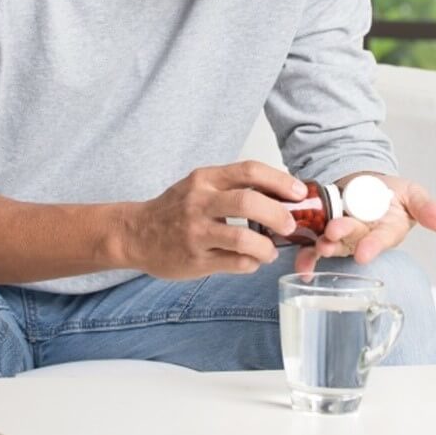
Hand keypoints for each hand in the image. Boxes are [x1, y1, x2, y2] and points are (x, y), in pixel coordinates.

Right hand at [125, 161, 306, 279]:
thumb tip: (281, 194)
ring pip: (243, 239)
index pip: (249, 171)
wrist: (135, 233)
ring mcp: (196, 232)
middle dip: (278, 215)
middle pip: (249, 203)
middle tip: (290, 225)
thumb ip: (232, 187)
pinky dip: (251, 263)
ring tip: (269, 250)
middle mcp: (200, 202)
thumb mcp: (199, 186)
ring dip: (266, 247)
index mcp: (205, 179)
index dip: (280, 181)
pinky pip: (235, 263)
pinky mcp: (195, 259)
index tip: (299, 193)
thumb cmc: (174, 209)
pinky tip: (250, 261)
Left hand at [293, 173, 435, 274]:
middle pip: (352, 241)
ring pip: (333, 245)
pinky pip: (312, 249)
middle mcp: (364, 238)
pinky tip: (301, 266)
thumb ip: (429, 210)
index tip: (364, 253)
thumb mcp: (412, 194)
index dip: (372, 246)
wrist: (364, 185)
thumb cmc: (390, 194)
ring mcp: (342, 238)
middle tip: (333, 233)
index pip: (380, 240)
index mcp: (386, 231)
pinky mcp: (323, 234)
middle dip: (343, 238)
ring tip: (318, 243)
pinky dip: (306, 258)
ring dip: (324, 246)